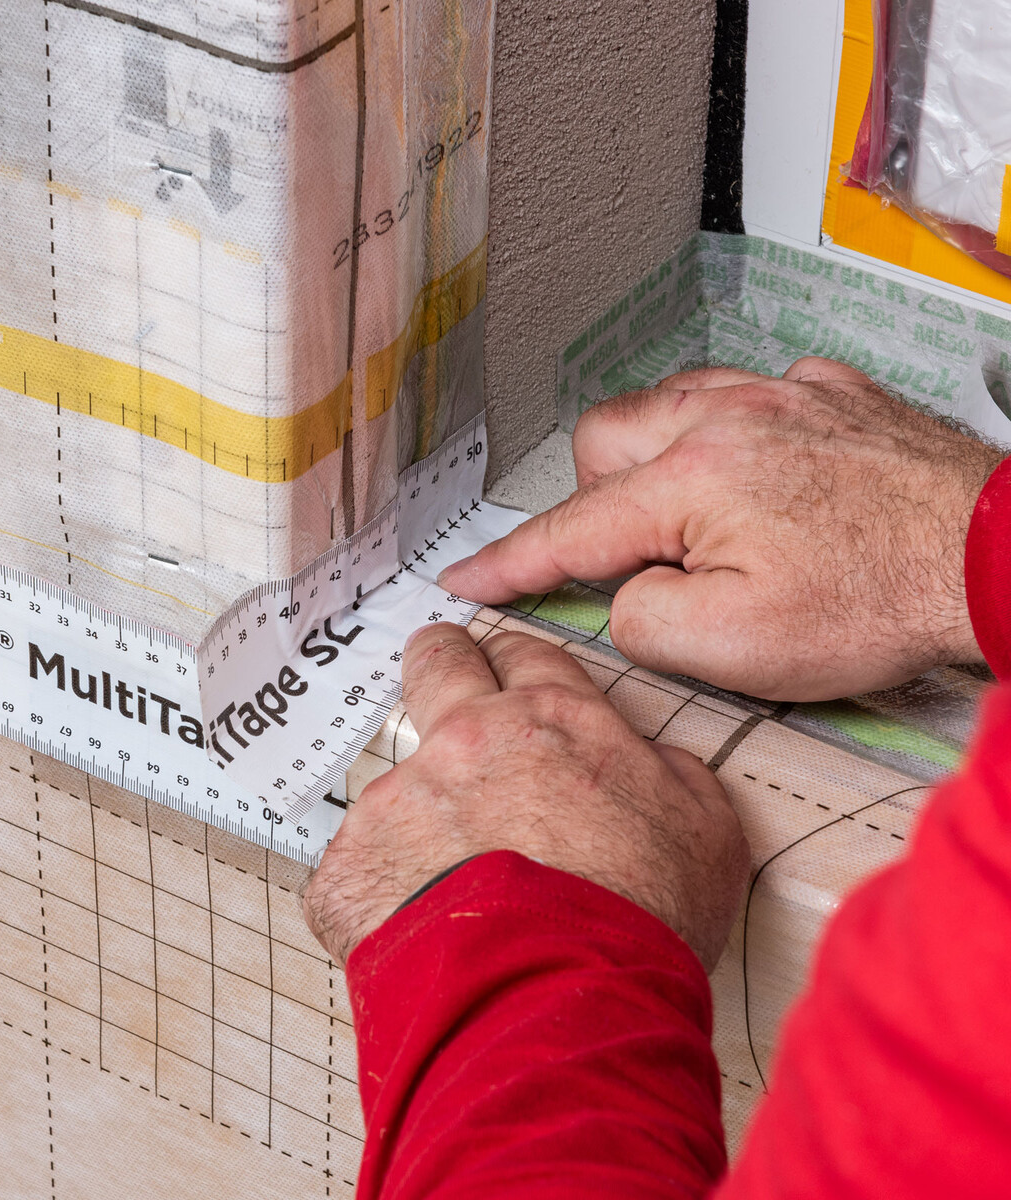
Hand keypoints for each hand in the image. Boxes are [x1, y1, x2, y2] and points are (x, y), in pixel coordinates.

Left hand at [302, 623, 748, 969]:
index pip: (518, 654)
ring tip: (456, 885)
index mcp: (551, 721)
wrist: (563, 1009)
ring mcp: (399, 798)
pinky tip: (424, 931)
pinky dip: (385, 890)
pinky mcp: (350, 862)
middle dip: (440, 664)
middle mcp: (466, 740)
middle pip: (436, 662)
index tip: (505, 675)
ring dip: (421, 815)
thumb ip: (667, 769)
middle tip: (445, 686)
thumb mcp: (704, 828)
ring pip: (398, 780)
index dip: (512, 663)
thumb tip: (643, 758)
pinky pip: (358, 862)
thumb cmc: (639, 927)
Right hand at [438, 358, 1004, 700]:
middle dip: (596, 498)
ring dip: (654, 456)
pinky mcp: (831, 392)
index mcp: (692, 478)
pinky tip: (762, 476)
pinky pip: (748, 391)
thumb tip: (626, 591)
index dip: (509, 562)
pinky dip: (730, 433)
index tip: (468, 578)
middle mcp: (728, 416)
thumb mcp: (736, 648)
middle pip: (605, 437)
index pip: (570, 527)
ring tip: (692, 514)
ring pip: (667, 400)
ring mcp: (784, 395)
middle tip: (634, 554)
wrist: (996, 555)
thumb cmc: (882, 601)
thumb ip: (644, 616)